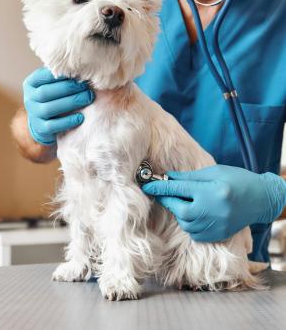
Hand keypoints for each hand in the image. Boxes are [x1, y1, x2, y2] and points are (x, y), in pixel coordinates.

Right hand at [23, 67, 93, 144]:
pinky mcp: (40, 129)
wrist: (42, 124)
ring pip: (49, 108)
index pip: (43, 76)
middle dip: (68, 88)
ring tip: (87, 99)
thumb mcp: (52, 85)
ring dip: (70, 102)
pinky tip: (80, 117)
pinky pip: (53, 125)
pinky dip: (67, 121)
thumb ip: (61, 77)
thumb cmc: (53, 99)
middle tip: (86, 87)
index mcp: (31, 83)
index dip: (60, 74)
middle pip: (45, 92)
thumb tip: (82, 68)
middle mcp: (29, 98)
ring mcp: (33, 114)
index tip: (78, 73)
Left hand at [142, 165, 285, 241]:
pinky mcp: (217, 235)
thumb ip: (188, 177)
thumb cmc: (236, 180)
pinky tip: (194, 212)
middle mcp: (213, 211)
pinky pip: (194, 233)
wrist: (260, 199)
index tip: (146, 184)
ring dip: (179, 211)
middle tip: (165, 193)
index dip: (159, 186)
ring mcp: (216, 226)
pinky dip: (189, 223)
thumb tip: (167, 177)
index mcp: (211, 192)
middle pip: (179, 209)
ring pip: (185, 223)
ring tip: (184, 201)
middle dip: (169, 200)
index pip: (178, 189)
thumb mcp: (213, 172)